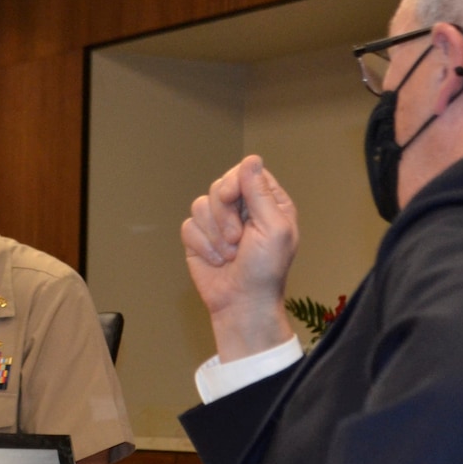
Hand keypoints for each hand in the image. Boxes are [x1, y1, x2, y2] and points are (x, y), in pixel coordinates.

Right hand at [181, 155, 298, 359]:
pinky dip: (202, 246)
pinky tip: (216, 261)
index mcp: (267, 202)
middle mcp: (243, 208)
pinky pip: (188, 225)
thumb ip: (260, 193)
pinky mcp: (199, 238)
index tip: (231, 198)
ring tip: (230, 254)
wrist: (241, 304)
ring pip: (200, 205)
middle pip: (219, 186)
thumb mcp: (273, 229)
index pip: (245, 171)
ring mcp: (219, 223)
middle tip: (237, 239)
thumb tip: (250, 159)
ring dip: (214, 234)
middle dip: (224, 215)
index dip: (234, 182)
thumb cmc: (265, 270)